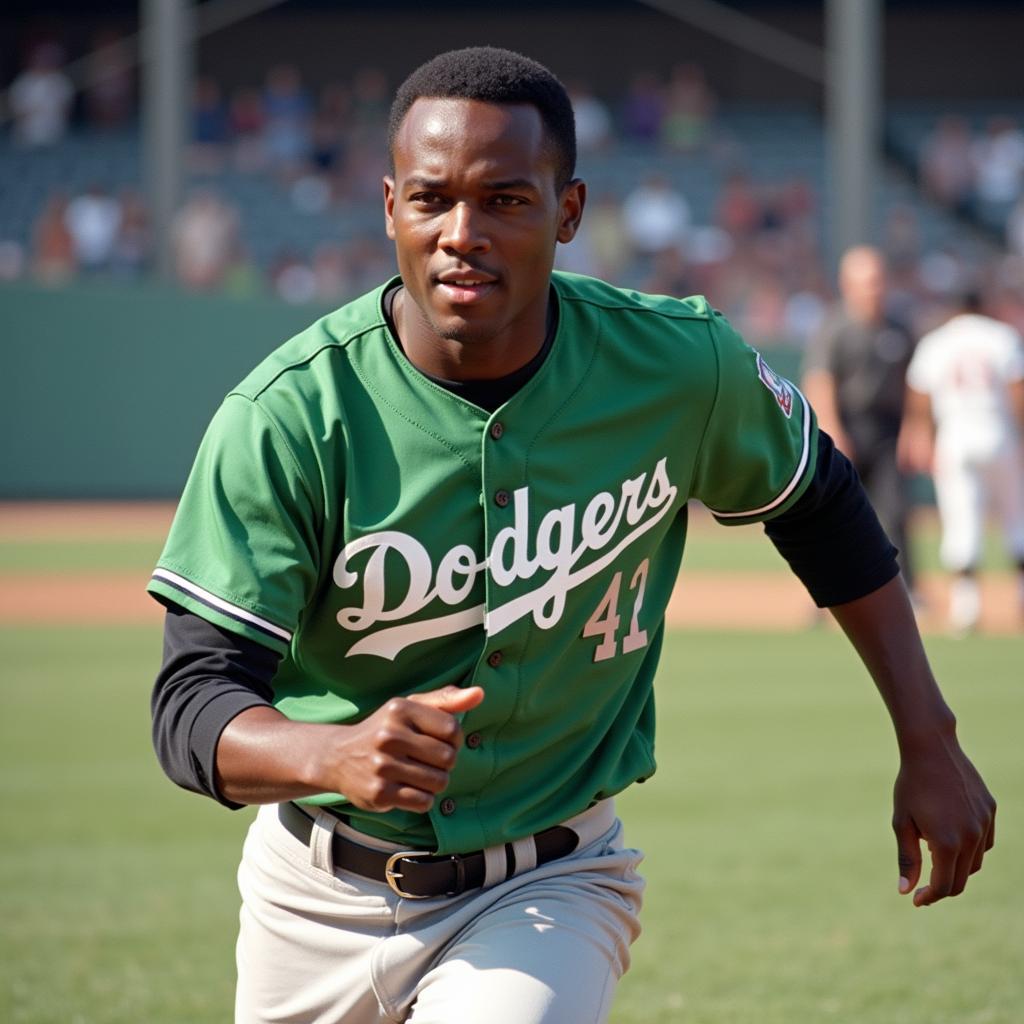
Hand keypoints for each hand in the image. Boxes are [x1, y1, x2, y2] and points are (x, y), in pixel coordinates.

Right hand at [324, 685, 484, 813]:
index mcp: (400, 709)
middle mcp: (389, 734)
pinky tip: (407, 788)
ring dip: (434, 782)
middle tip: (427, 761)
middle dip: (445, 763)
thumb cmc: (386, 729)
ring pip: (438, 782)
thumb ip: (446, 699)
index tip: (442, 741)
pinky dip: (422, 799)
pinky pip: (423, 802)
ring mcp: (383, 765)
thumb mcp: (410, 706)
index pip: (452, 729)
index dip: (455, 740)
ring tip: (417, 774)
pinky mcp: (379, 792)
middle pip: (448, 758)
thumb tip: (479, 694)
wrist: (338, 756)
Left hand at [892, 734, 995, 906]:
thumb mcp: (901, 822)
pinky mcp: (991, 811)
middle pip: (961, 879)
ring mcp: (984, 823)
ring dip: (956, 867)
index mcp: (947, 843)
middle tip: (923, 887)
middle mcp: (971, 837)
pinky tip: (952, 839)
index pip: (944, 886)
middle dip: (942, 887)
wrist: (931, 748)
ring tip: (934, 856)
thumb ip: (907, 858)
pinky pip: (984, 842)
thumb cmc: (910, 785)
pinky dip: (970, 848)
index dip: (929, 896)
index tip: (916, 900)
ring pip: (975, 862)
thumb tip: (905, 891)